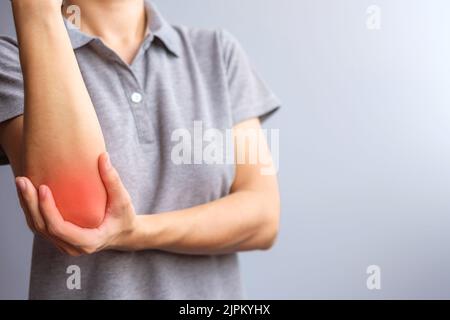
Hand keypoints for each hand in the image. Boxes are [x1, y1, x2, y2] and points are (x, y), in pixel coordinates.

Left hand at [15, 153, 136, 255]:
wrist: (123, 234)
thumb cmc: (124, 217)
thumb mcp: (123, 199)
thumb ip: (112, 180)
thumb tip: (103, 156)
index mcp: (89, 241)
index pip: (60, 229)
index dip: (48, 210)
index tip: (43, 188)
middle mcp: (73, 247)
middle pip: (43, 228)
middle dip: (30, 204)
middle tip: (23, 181)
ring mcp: (64, 245)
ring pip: (38, 228)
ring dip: (27, 206)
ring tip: (22, 183)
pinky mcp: (59, 239)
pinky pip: (41, 226)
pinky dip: (32, 209)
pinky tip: (27, 192)